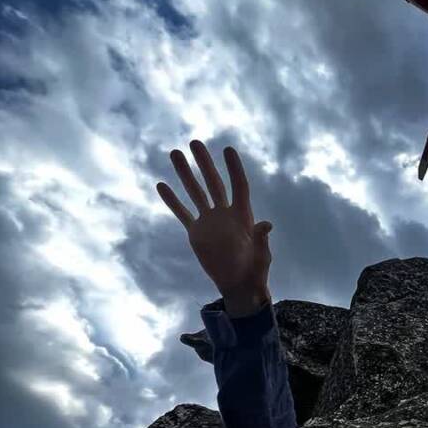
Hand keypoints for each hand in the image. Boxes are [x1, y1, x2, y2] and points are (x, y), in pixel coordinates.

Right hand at [156, 141, 272, 316]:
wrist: (239, 284)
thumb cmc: (255, 270)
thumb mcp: (261, 256)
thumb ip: (261, 240)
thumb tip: (266, 224)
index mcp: (243, 216)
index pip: (239, 186)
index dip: (234, 169)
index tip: (228, 149)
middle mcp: (225, 213)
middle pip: (214, 183)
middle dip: (204, 163)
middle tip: (195, 142)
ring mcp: (209, 221)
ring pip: (195, 192)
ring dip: (185, 174)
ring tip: (174, 153)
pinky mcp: (196, 233)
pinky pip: (182, 213)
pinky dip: (172, 200)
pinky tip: (161, 185)